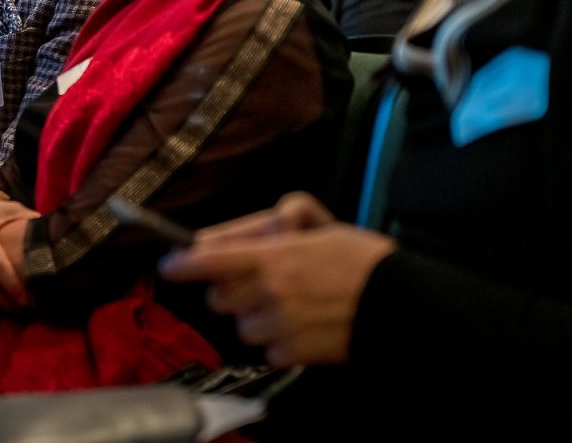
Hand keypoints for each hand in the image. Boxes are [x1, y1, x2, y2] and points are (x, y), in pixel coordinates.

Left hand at [160, 193, 396, 365]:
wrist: (400, 305)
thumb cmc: (360, 259)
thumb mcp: (321, 223)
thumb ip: (281, 217)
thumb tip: (257, 226)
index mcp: (271, 257)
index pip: (207, 259)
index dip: (182, 262)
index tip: (170, 264)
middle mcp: (267, 293)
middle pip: (218, 298)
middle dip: (230, 288)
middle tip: (255, 281)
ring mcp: (278, 326)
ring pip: (240, 325)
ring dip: (254, 316)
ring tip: (287, 305)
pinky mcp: (291, 354)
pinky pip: (265, 348)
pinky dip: (276, 340)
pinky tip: (301, 326)